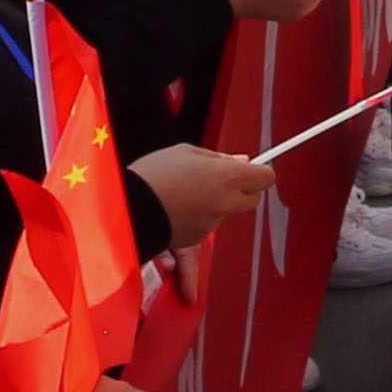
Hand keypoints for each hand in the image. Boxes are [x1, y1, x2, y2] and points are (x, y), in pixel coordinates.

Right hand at [133, 143, 268, 242]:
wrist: (126, 208)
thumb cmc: (153, 174)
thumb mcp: (186, 153)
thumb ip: (218, 158)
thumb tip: (242, 161)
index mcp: (227, 177)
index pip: (266, 178)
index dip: (259, 173)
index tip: (250, 169)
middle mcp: (225, 203)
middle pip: (252, 199)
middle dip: (242, 190)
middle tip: (220, 180)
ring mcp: (212, 223)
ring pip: (226, 211)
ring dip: (215, 203)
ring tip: (185, 191)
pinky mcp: (197, 238)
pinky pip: (206, 223)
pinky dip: (198, 216)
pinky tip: (178, 206)